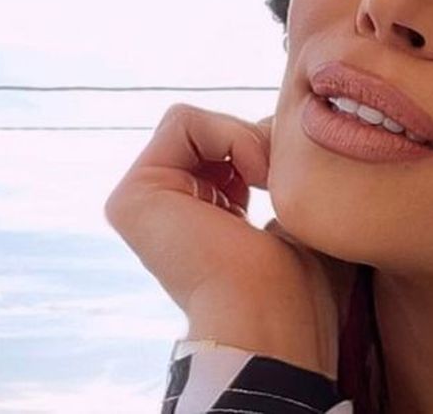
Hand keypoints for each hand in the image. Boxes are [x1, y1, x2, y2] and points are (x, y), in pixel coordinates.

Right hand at [104, 103, 356, 377]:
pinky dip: (230, 136)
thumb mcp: (298, 209)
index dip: (271, 149)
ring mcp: (144, 206)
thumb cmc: (302, 282)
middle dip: (259, 139)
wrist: (275, 312)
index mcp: (203, 221)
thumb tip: (268, 126)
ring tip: (269, 182)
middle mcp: (166, 214)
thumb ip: (278, 168)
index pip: (234, 148)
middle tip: (283, 179)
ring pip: (198, 122)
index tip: (293, 184)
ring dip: (248, 140)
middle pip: (214, 131)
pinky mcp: (130, 197)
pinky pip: (182, 120)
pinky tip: (253, 178)